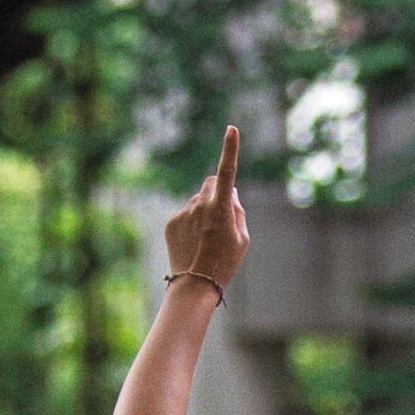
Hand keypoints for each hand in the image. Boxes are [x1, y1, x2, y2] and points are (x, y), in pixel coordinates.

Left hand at [161, 123, 249, 292]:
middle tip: (222, 216)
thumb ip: (237, 210)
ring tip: (206, 237)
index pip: (228, 172)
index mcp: (221, 208)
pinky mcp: (172, 222)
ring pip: (198, 200)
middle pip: (212, 184)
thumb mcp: (242, 237)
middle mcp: (200, 205)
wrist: (195, 284)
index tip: (231, 129)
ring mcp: (184, 212)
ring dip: (204, 210)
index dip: (230, 149)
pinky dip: (190, 222)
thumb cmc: (225, 262)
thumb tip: (230, 192)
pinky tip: (193, 242)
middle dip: (218, 192)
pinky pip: (185, 213)